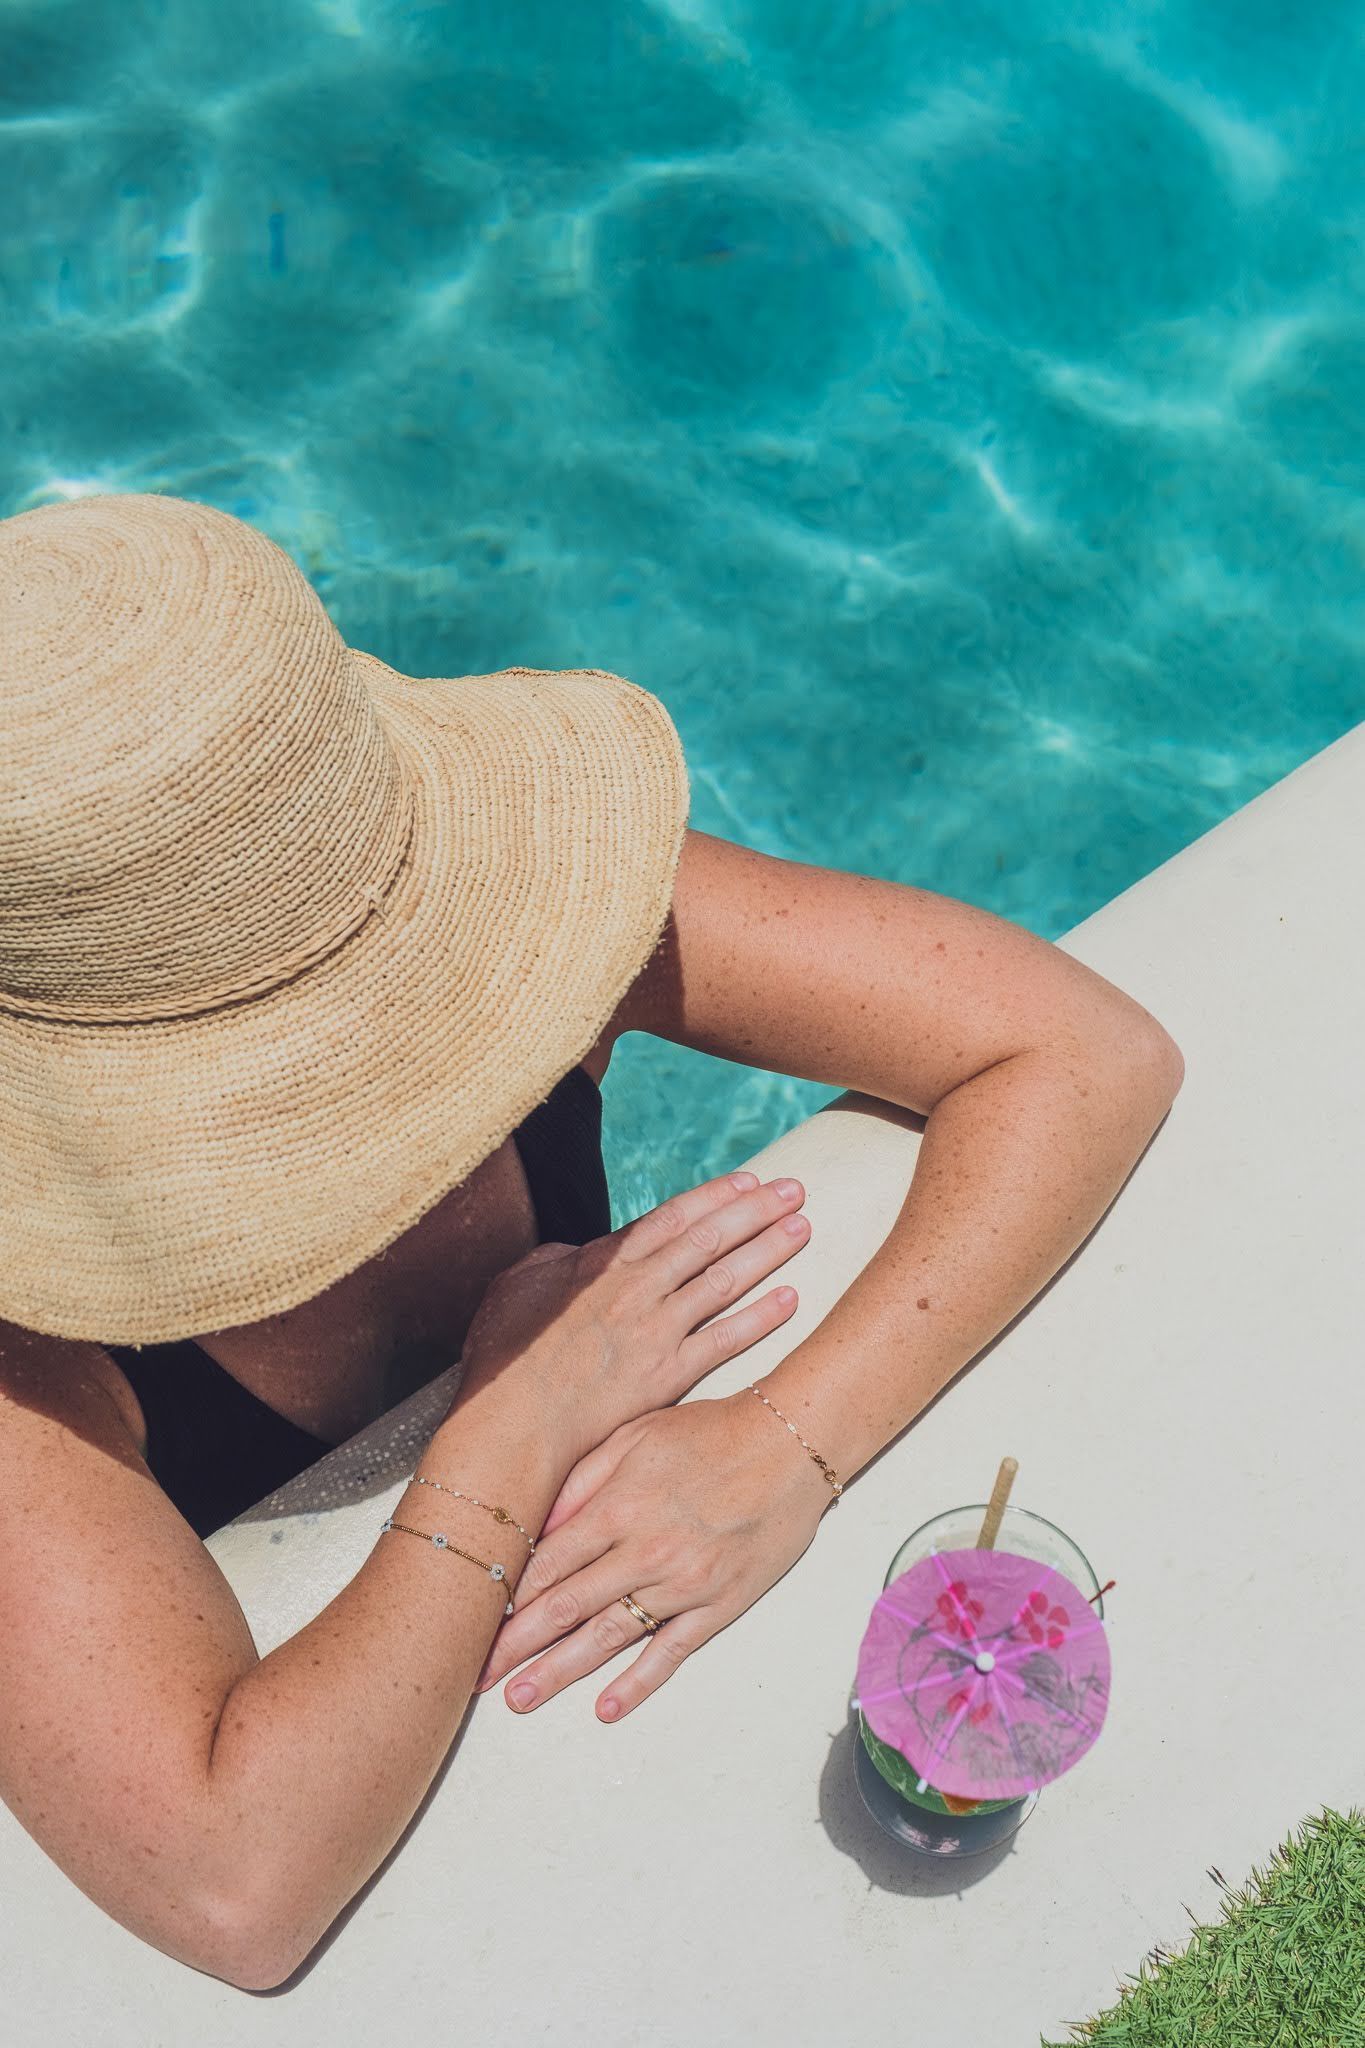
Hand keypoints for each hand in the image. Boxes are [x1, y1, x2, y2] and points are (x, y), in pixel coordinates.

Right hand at [453, 1170, 811, 1466]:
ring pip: (725, 1280)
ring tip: (802, 1228)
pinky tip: (790, 1299)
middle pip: (709, 1239)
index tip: (749, 1182)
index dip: (715, 1197)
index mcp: (603, 1263)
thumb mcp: (517, 1287)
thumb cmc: (505, 1358)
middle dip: (756, 1211)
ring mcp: (657, 1331)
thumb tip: (576, 1251)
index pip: (672, 1218)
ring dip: (768, 1251)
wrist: (515, 1422)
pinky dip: (760, 1318)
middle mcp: (639, 1289)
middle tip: (795, 1191)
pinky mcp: (669, 1375)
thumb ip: (553, 1260)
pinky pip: (726, 1341)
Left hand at [474, 1391, 831, 1718]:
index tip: (476, 1623)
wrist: (788, 1444)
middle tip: (478, 1675)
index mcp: (618, 1507)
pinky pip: (672, 1650)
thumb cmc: (710, 1433)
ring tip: (521, 1699)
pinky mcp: (719, 1603)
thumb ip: (582, 1481)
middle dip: (517, 1646)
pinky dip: (638, 1682)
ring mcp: (683, 1582)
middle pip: (566, 1607)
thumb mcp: (635, 1436)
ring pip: (609, 1636)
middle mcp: (645, 1550)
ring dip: (560, 1671)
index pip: (548, 1565)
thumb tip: (536, 1526)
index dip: (508, 1599)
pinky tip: (606, 1707)